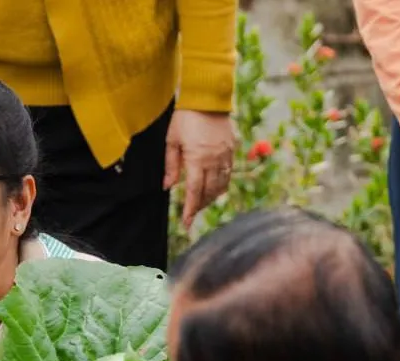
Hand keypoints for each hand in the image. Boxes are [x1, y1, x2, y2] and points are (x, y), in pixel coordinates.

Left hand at [164, 109, 235, 227]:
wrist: (207, 98)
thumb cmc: (185, 118)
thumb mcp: (171, 141)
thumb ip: (171, 165)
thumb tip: (168, 187)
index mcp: (197, 159)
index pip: (194, 192)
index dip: (190, 210)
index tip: (186, 223)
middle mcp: (214, 160)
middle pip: (209, 192)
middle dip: (200, 206)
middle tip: (191, 214)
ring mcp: (225, 155)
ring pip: (221, 185)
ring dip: (211, 198)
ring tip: (201, 203)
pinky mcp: (232, 150)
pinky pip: (229, 173)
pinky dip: (221, 184)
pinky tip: (214, 187)